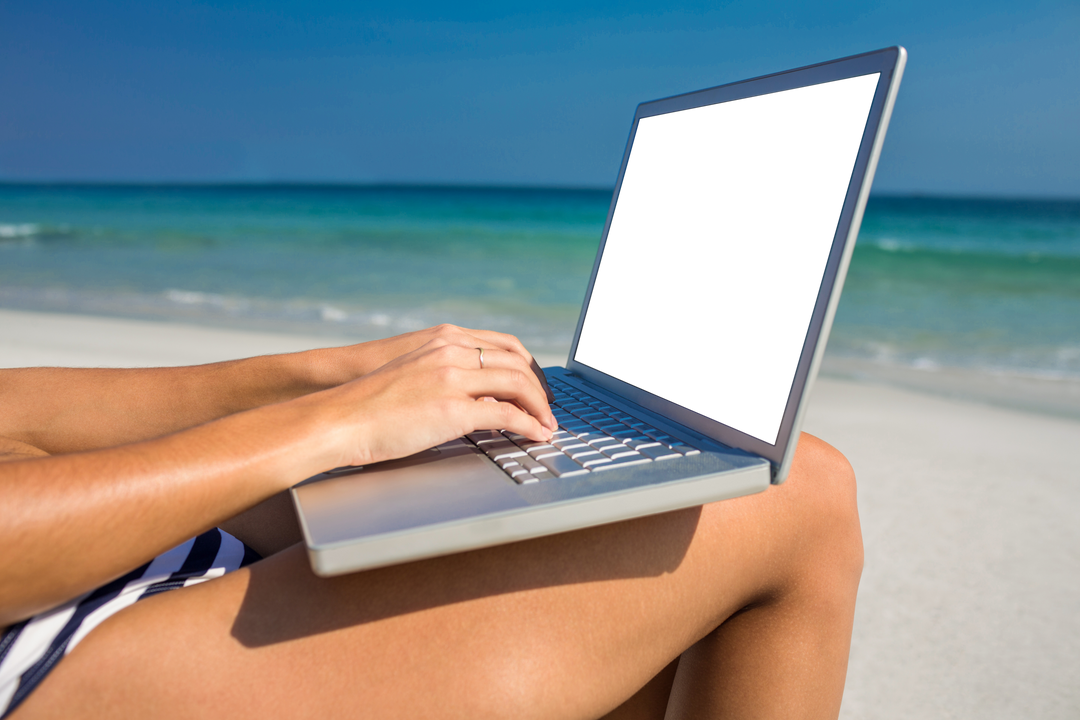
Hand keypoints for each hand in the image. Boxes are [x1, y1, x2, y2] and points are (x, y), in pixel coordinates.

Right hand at [313, 333, 557, 468]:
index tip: (539, 386)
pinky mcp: (452, 410)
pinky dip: (530, 425)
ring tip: (548, 425)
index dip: (529, 367)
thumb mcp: (414, 371)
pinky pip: (507, 415)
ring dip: (541, 408)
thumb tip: (477, 395)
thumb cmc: (370, 402)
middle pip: (519, 363)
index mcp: (445, 339)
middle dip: (542, 389)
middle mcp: (453, 351)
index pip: (505, 345)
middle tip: (550, 409)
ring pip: (519, 385)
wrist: (339, 417)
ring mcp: (454, 378)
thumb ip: (446, 373)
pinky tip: (537, 435)